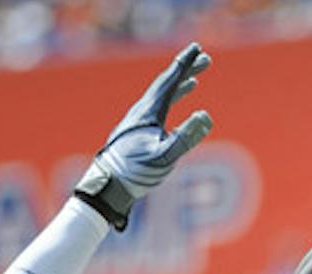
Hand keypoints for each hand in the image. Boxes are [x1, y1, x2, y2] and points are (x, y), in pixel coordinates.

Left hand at [75, 43, 213, 230]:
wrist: (107, 185)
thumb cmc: (136, 173)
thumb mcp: (165, 157)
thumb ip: (186, 137)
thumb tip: (204, 115)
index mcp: (150, 112)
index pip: (171, 81)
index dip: (186, 64)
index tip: (199, 49)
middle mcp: (142, 112)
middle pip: (167, 84)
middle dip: (185, 71)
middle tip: (204, 60)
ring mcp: (137, 123)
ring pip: (161, 97)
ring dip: (178, 87)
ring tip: (193, 82)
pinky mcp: (135, 134)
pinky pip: (156, 110)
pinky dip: (168, 104)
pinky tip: (170, 111)